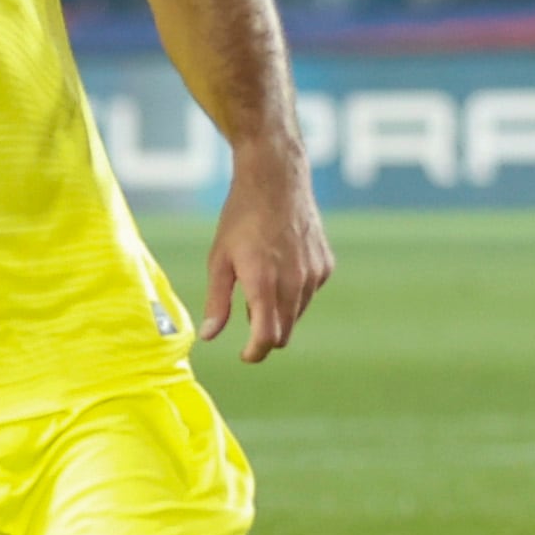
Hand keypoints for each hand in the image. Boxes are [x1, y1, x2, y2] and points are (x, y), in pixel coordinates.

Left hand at [200, 154, 333, 363]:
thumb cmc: (241, 218)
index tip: (246, 355)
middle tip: (247, 321)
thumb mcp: (219, 259)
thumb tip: (210, 336)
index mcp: (264, 282)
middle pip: (284, 332)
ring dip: (280, 312)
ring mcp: (313, 274)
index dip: (255, 353)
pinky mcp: (325, 265)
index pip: (267, 337)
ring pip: (297, 313)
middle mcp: (294, 282)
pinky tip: (281, 266)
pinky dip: (294, 292)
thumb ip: (217, 301)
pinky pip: (309, 293)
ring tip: (260, 282)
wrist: (276, 179)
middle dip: (266, 335)